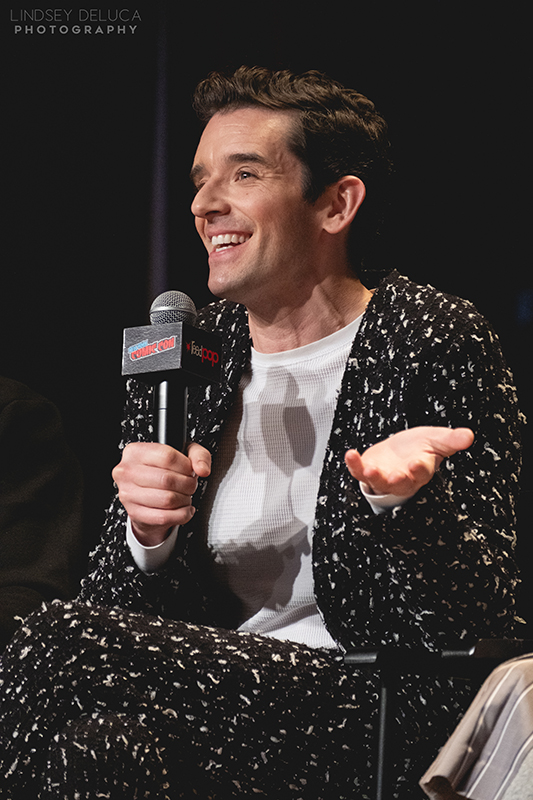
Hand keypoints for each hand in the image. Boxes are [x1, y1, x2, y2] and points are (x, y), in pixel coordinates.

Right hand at [112, 441, 211, 545]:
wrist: (146, 497)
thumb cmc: (163, 472)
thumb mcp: (182, 454)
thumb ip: (198, 455)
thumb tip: (203, 469)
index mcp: (134, 452)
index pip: (167, 456)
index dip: (185, 465)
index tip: (189, 470)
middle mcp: (126, 472)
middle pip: (167, 479)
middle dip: (187, 484)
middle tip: (189, 485)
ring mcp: (128, 494)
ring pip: (167, 499)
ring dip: (184, 499)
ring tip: (185, 496)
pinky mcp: (134, 513)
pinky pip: (164, 517)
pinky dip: (181, 514)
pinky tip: (183, 508)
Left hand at [345, 426, 473, 498]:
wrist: (398, 450)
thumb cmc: (419, 447)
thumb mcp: (436, 439)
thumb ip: (451, 439)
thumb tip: (469, 436)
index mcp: (421, 470)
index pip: (422, 472)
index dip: (419, 468)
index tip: (417, 462)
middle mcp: (403, 478)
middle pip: (401, 483)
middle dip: (398, 480)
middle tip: (396, 477)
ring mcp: (384, 477)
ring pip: (379, 483)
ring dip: (374, 477)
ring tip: (370, 469)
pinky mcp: (367, 472)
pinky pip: (358, 472)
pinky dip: (354, 465)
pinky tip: (351, 455)